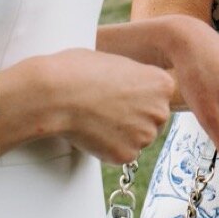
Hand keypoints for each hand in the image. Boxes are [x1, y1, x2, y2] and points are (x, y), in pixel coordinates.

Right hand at [23, 49, 173, 165]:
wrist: (56, 93)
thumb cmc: (79, 70)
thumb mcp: (117, 62)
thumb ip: (135, 78)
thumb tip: (134, 88)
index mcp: (162, 84)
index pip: (161, 97)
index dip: (140, 97)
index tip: (122, 95)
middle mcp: (160, 111)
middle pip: (154, 120)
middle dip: (135, 118)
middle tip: (108, 109)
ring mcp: (145, 135)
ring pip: (138, 139)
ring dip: (122, 134)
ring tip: (96, 118)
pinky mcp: (126, 155)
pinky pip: (122, 154)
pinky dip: (109, 148)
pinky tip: (92, 132)